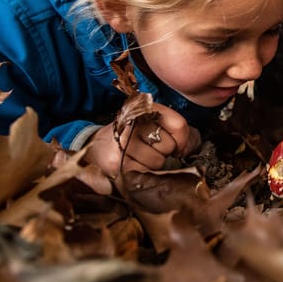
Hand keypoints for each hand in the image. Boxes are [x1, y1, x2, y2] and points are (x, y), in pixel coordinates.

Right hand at [84, 103, 200, 176]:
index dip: (181, 139)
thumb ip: (176, 129)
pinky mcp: (117, 162)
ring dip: (152, 164)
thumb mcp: (152, 122)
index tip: (175, 144)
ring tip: (138, 157)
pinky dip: (143, 173)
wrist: (97, 146)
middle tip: (148, 148)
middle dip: (163, 152)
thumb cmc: (131, 136)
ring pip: (158, 162)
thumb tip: (185, 149)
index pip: (178, 124)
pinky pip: (145, 173)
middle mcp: (133, 121)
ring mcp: (123, 142)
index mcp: (144, 108)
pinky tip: (134, 165)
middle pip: (169, 146)